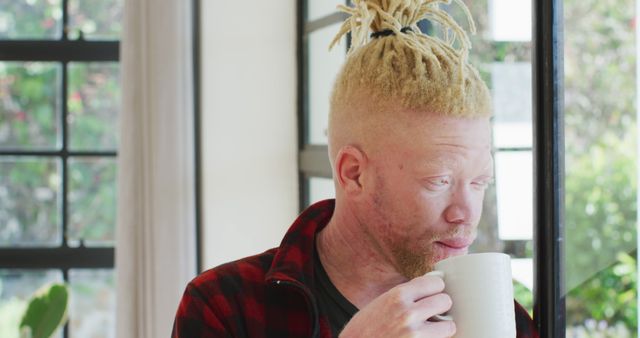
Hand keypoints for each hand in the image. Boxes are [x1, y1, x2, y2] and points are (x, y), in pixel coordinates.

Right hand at [339, 274, 454, 337]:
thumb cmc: (365, 328)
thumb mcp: (382, 302)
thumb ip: (405, 295)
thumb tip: (433, 286)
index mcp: (398, 295)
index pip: (436, 283)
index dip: (435, 289)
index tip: (432, 294)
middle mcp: (408, 313)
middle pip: (445, 301)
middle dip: (441, 307)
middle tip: (432, 313)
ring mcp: (415, 334)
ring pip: (449, 326)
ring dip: (442, 328)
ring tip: (430, 330)